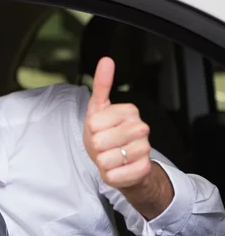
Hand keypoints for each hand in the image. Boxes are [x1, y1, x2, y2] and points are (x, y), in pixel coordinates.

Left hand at [83, 57, 151, 188]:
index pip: (93, 123)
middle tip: (104, 146)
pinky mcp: (143, 169)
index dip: (90, 131)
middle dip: (96, 147)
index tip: (99, 130)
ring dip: (102, 162)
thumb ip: (102, 84)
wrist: (121, 162)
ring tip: (111, 157)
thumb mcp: (98, 109)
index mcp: (129, 111)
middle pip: (99, 142)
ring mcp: (144, 150)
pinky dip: (109, 175)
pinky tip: (118, 169)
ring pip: (106, 160)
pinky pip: (113, 175)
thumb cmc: (106, 134)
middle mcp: (141, 129)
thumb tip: (106, 60)